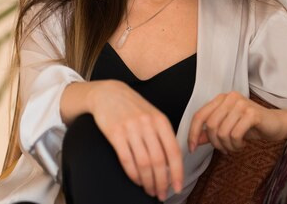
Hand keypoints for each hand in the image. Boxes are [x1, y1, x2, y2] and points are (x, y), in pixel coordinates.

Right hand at [89, 80, 182, 200]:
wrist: (108, 93)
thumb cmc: (133, 108)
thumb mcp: (153, 116)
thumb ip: (163, 136)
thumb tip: (172, 164)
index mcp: (161, 121)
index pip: (173, 151)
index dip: (177, 173)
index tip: (178, 188)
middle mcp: (148, 124)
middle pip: (158, 161)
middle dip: (161, 182)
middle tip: (162, 194)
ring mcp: (131, 129)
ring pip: (143, 163)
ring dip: (148, 182)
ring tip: (150, 190)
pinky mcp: (115, 134)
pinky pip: (126, 160)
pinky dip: (133, 174)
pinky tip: (137, 181)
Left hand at [187, 91, 286, 153]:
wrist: (276, 123)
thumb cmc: (251, 125)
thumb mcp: (227, 128)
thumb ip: (210, 132)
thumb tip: (194, 140)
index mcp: (221, 99)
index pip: (199, 115)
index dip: (193, 133)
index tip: (191, 148)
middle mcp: (230, 98)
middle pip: (211, 125)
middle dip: (216, 143)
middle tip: (225, 148)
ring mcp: (241, 104)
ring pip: (223, 132)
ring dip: (228, 145)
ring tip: (236, 146)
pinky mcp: (252, 113)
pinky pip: (235, 134)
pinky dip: (237, 144)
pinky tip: (243, 143)